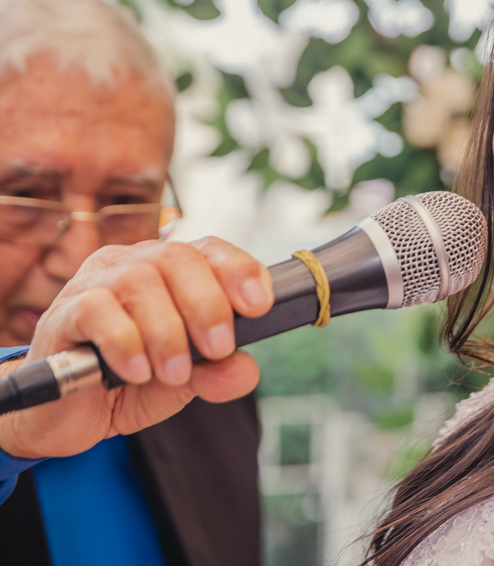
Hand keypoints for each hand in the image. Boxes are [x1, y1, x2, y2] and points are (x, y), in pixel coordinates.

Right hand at [0, 237, 272, 459]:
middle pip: (177, 257)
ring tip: (174, 374)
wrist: (69, 414)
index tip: (260, 306)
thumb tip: (245, 369)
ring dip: (167, 331)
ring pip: (139, 281)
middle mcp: (132, 265)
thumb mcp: (186, 381)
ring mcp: (94, 285)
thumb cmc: (130, 380)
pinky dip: (124, 342)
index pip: (211, 250)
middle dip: (207, 304)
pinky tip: (136, 372)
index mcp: (170, 272)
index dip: (240, 271)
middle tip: (218, 348)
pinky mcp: (62, 315)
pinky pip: (96, 311)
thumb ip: (217, 373)